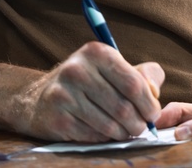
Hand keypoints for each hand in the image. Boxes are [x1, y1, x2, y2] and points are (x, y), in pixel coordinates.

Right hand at [13, 42, 163, 141]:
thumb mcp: (113, 68)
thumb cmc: (87, 83)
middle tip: (141, 128)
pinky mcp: (56, 118)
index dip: (148, 104)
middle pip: (122, 107)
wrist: (37, 99)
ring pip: (108, 124)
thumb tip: (154, 93)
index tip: (153, 115)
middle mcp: (77, 70)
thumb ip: (143, 75)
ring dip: (122, 133)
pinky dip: (104, 138)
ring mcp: (64, 95)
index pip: (133, 83)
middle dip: (138, 123)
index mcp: (97, 53)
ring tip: (125, 132)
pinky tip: (104, 132)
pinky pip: (91, 135)